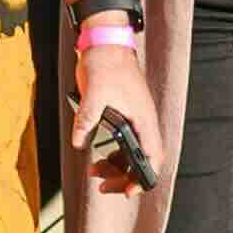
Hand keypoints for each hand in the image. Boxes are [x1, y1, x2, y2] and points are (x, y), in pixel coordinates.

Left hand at [64, 31, 156, 189]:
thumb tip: (79, 143)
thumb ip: (87, 119)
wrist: (106, 42)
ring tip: (94, 171)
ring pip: (132, 152)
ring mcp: (135, 118)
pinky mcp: (126, 114)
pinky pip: (124, 142)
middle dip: (125, 177)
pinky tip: (95, 155)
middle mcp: (143, 121)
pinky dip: (112, 152)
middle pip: (142, 160)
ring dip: (116, 166)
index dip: (144, 177)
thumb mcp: (94, 93)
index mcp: (142, 119)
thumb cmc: (105, 64)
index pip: (153, 156)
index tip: (128, 191)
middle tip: (103, 186)